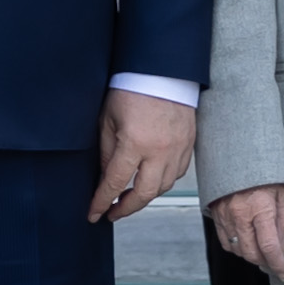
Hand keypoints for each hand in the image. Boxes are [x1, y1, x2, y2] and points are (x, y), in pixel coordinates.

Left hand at [91, 93, 197, 224]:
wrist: (162, 71)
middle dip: (126, 209)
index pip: (116, 183)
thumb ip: (106, 152)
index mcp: (134, 143)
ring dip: (145, 197)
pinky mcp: (189, 145)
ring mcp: (177, 149)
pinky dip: (163, 182)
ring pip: (163, 187)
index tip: (94, 213)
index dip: (102, 202)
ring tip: (129, 198)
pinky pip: (177, 174)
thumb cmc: (131, 89)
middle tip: (112, 213)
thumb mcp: (108, 119)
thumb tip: (106, 178)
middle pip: (145, 194)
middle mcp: (159, 151)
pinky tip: (151, 180)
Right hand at [209, 180, 283, 282]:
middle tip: (274, 262)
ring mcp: (225, 215)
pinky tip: (246, 242)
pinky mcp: (216, 214)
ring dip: (251, 255)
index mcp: (261, 207)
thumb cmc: (264, 171)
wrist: (239, 153)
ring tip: (261, 248)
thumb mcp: (282, 194)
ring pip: (237, 250)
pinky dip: (237, 247)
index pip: (270, 247)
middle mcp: (240, 214)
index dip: (278, 264)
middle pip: (251, 254)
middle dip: (265, 263)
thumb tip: (281, 248)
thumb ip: (282, 223)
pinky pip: (225, 242)